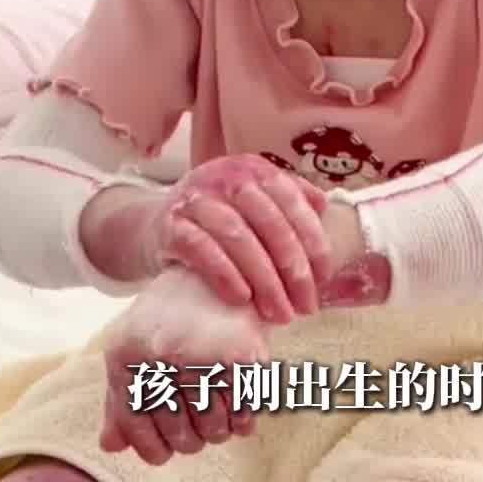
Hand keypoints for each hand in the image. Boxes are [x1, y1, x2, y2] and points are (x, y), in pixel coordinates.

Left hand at [101, 263, 270, 464]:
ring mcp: (197, 356)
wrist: (219, 268)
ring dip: (221, 430)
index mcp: (123, 355)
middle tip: (202, 419)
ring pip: (214, 432)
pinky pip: (243, 416)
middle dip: (194, 438)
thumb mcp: (134, 349)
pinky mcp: (239, 357)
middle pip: (181, 438)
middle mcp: (156, 357)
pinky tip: (240, 406)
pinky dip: (244, 421)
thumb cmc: (172, 317)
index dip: (156, 447)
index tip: (171, 441)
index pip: (136, 433)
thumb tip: (110, 446)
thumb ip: (120, 401)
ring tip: (221, 410)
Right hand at [157, 154, 334, 321]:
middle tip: (305, 306)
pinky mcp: (170, 225)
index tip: (324, 279)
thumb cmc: (220, 217)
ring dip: (263, 280)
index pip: (292, 202)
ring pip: (237, 237)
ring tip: (279, 312)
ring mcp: (195, 199)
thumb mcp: (254, 200)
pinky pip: (201, 250)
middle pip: (269, 222)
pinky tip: (242, 299)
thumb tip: (323, 206)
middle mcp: (225, 177)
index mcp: (254, 168)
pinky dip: (225, 275)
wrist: (158, 223)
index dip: (313, 241)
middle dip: (292, 269)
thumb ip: (289, 198)